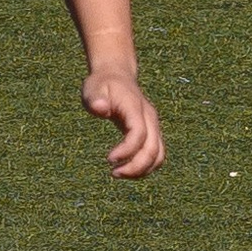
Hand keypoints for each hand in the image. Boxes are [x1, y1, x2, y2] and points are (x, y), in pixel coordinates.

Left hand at [83, 62, 163, 178]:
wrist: (116, 76)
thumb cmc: (102, 84)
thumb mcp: (93, 88)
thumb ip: (95, 99)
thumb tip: (101, 109)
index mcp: (135, 107)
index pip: (139, 133)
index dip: (127, 150)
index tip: (109, 159)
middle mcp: (149, 118)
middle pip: (153, 149)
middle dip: (136, 166)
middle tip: (114, 173)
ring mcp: (153, 125)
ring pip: (158, 155)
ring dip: (142, 170)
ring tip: (119, 173)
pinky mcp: (151, 132)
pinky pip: (156, 154)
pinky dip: (145, 166)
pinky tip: (126, 169)